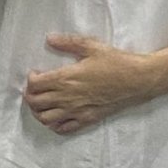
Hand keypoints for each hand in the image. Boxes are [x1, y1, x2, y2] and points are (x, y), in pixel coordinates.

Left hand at [23, 31, 155, 131]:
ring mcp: (77, 111)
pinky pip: (63, 129)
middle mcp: (68, 97)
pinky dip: (54, 125)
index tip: (35, 74)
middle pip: (36, 103)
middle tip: (35, 89)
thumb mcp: (92, 46)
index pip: (35, 85)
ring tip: (42, 103)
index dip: (30, 80)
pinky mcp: (87, 119)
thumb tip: (49, 39)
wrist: (137, 80)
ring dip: (38, 112)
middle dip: (30, 96)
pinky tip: (57, 116)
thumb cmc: (116, 62)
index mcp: (66, 78)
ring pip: (45, 119)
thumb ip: (68, 43)